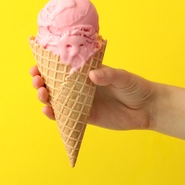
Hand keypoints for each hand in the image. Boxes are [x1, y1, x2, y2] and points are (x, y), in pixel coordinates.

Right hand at [30, 65, 153, 130]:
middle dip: (40, 82)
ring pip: (55, 100)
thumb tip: (92, 75)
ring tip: (42, 94)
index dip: (45, 67)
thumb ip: (108, 75)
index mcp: (83, 73)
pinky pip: (65, 117)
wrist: (147, 108)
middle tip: (37, 81)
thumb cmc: (134, 86)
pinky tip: (47, 111)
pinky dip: (54, 115)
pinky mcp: (84, 117)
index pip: (60, 68)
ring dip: (44, 97)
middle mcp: (77, 87)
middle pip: (52, 84)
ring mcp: (79, 103)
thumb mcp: (122, 76)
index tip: (36, 66)